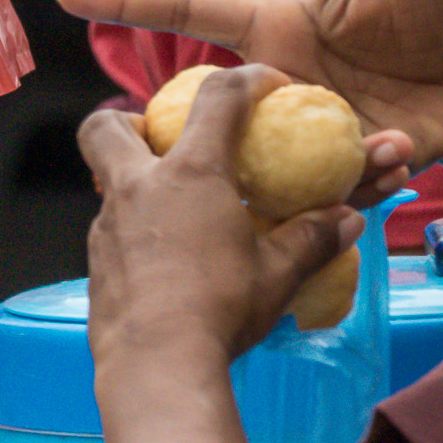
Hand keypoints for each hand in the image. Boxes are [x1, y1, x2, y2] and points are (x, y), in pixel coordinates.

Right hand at [56, 0, 442, 197]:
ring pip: (261, 158)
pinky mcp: (330, 169)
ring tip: (382, 139)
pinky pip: (321, 187)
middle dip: (191, 133)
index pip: (184, 8)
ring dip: (314, 156)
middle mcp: (268, 85)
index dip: (124, 0)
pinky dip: (365, 174)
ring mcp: (293, 132)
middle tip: (226, 142)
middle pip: (201, 108)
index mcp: (268, 32)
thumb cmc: (433, 17)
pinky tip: (403, 153)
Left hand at [77, 65, 363, 370]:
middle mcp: (137, 188)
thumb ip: (312, 239)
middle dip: (130, 119)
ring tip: (178, 205)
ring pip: (106, 179)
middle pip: (107, 125)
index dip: (243, 80)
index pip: (216, 100)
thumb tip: (346, 220)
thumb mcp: (280, 273)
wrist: (157, 362)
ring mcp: (107, 224)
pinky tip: (165, 254)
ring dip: (136, 178)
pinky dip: (136, 225)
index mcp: (189, 175)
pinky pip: (111, 224)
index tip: (264, 85)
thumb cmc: (222, 309)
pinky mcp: (95, 259)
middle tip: (164, 137)